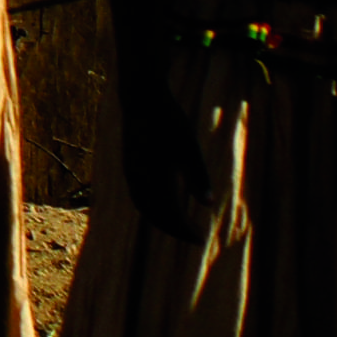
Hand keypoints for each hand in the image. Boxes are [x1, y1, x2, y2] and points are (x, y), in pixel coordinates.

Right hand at [115, 38, 206, 218]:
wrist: (141, 98)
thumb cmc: (169, 121)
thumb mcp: (189, 147)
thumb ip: (197, 177)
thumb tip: (208, 205)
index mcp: (154, 179)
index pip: (169, 216)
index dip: (185, 231)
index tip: (201, 238)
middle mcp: (139, 180)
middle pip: (155, 216)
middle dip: (174, 229)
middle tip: (194, 236)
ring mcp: (131, 173)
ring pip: (144, 207)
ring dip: (162, 219)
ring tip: (179, 224)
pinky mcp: (128, 165)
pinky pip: (138, 196)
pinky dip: (152, 207)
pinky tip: (164, 202)